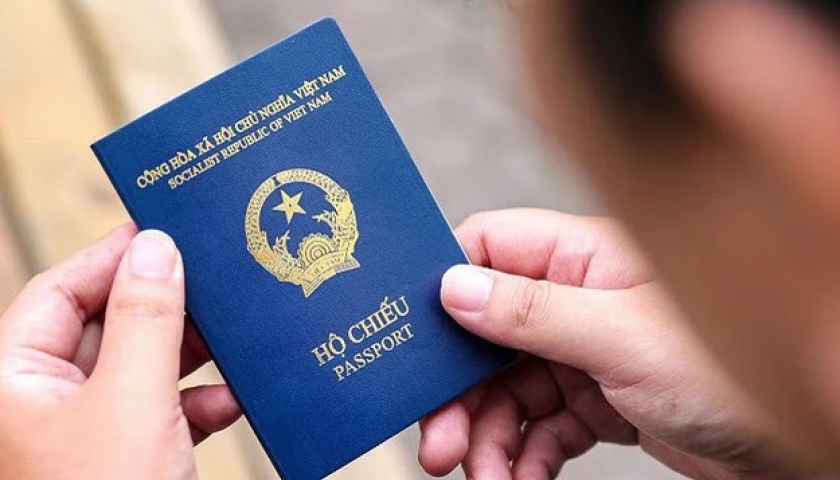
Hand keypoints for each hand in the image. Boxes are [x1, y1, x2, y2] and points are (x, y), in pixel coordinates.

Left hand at [0, 225, 240, 479]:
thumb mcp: (134, 398)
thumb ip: (145, 318)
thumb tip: (156, 248)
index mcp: (15, 382)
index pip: (58, 292)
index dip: (111, 257)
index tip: (162, 230)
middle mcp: (44, 403)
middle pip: (105, 326)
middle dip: (163, 309)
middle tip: (207, 282)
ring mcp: (85, 433)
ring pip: (140, 367)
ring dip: (189, 356)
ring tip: (228, 340)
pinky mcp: (126, 458)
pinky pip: (163, 410)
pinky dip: (198, 401)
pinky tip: (227, 398)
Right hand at [419, 209, 795, 479]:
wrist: (795, 444)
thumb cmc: (729, 371)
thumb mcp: (620, 339)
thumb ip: (533, 312)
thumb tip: (454, 288)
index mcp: (583, 256)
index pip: (488, 248)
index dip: (445, 288)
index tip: (417, 341)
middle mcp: (577, 298)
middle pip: (486, 333)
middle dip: (459, 391)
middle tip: (439, 441)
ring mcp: (584, 350)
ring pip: (507, 388)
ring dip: (488, 435)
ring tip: (485, 475)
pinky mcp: (596, 399)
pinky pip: (539, 425)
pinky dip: (523, 454)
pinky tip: (520, 478)